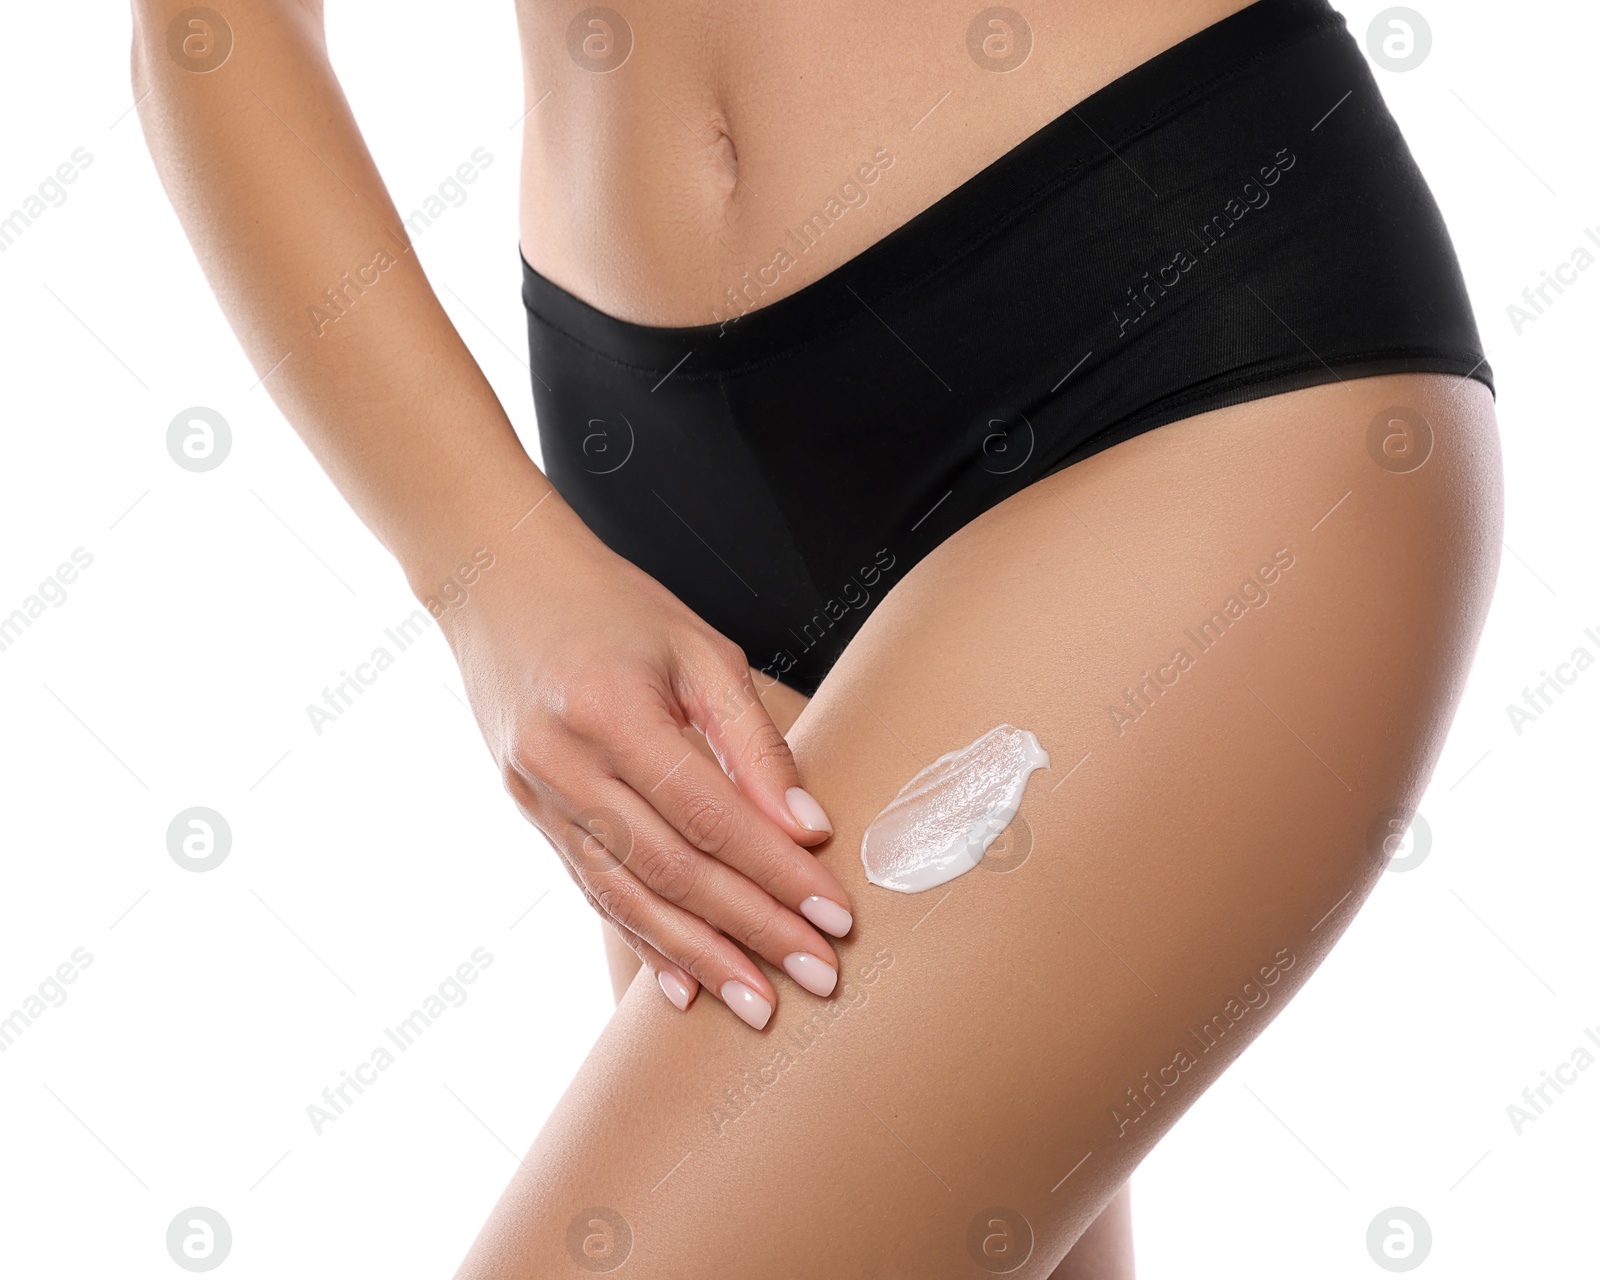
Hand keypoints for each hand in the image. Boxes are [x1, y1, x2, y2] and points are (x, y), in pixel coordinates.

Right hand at [437, 510, 852, 1029]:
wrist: (495, 580)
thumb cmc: (613, 607)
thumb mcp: (697, 649)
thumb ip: (752, 740)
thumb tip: (807, 828)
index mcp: (613, 712)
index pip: (710, 816)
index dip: (776, 873)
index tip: (835, 916)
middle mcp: (566, 765)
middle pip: (672, 869)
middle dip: (752, 931)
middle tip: (818, 977)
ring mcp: (538, 795)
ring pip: (628, 895)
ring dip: (700, 956)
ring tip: (759, 1004)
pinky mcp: (529, 813)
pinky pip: (592, 889)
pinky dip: (641, 939)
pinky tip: (683, 985)